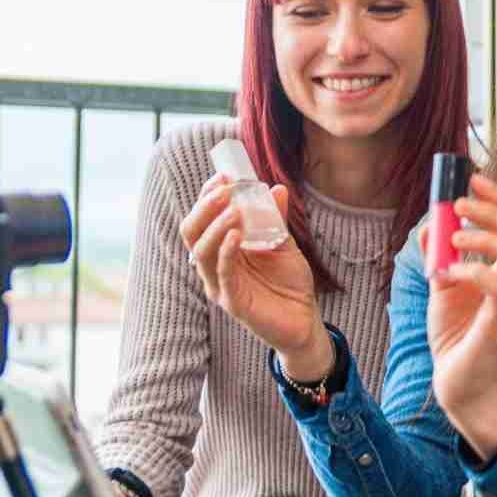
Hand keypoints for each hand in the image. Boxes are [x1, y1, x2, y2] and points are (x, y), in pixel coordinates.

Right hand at [183, 174, 331, 376]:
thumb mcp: (283, 244)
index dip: (207, 196)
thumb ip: (276, 219)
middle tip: (224, 189)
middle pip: (192, 233)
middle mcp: (214, 266)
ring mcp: (220, 285)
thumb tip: (277, 189)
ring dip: (215, 226)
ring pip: (202, 252)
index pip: (202, 219)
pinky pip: (222, 273)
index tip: (224, 176)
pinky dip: (226, 251)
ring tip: (234, 209)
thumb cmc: (288, 283)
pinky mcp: (232, 302)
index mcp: (221, 250)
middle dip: (205, 207)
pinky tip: (236, 235)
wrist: (305, 320)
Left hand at [423, 173, 496, 457]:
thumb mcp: (443, 285)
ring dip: (487, 237)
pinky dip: (473, 271)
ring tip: (456, 235)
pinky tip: (449, 272)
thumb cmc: (455, 334)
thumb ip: (440, 254)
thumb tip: (431, 221)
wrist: (456, 381)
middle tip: (461, 202)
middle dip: (494, 210)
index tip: (473, 180)